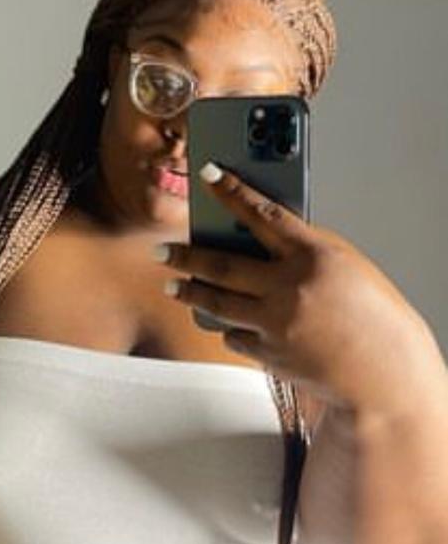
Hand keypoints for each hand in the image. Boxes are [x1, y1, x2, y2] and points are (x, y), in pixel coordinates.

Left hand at [160, 164, 437, 415]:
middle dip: (185, 256)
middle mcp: (290, 288)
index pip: (264, 214)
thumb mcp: (343, 265)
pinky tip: (226, 323)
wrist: (382, 369)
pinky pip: (235, 336)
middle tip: (161, 250)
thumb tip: (256, 240)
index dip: (233, 192)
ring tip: (172, 284)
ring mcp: (276, 323)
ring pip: (216, 303)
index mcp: (314, 256)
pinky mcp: (269, 354)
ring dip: (190, 292)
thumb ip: (302, 250)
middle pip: (222, 265)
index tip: (208, 174)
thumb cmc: (369, 312)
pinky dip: (231, 327)